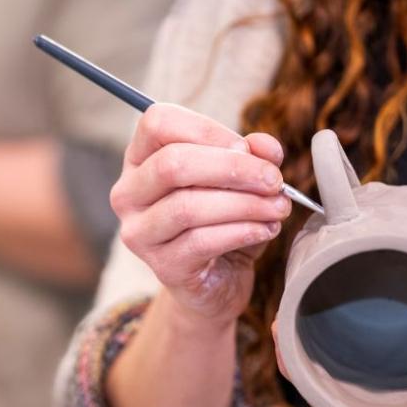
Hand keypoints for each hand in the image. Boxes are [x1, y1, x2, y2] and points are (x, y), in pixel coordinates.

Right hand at [111, 104, 290, 328]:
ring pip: (188, 206)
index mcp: (140, 159)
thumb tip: (265, 147)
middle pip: (172, 164)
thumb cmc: (222, 222)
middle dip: (232, 168)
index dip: (208, 130)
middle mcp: (128, 194)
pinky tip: (265, 229)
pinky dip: (241, 231)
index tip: (247, 149)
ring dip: (244, 204)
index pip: (158, 123)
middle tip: (273, 180)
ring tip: (277, 207)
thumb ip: (252, 156)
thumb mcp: (240, 182)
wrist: (216, 283)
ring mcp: (139, 233)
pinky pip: (201, 241)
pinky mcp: (162, 266)